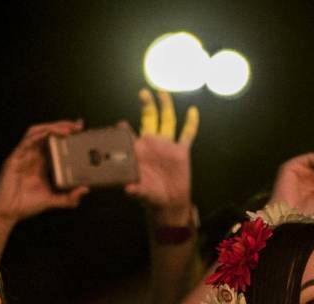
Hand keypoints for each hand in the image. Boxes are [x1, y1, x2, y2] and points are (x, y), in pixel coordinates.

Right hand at [0, 120, 88, 224]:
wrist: (7, 212)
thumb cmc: (26, 204)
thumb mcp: (52, 200)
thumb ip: (69, 197)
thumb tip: (85, 189)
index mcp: (42, 162)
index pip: (54, 141)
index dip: (66, 133)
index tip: (81, 128)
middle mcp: (32, 155)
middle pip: (46, 132)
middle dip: (62, 125)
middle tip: (78, 126)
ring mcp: (23, 155)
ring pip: (36, 132)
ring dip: (51, 127)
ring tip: (66, 128)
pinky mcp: (14, 159)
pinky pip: (26, 142)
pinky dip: (37, 136)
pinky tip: (48, 134)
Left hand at [123, 89, 198, 217]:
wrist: (169, 202)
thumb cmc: (150, 196)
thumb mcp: (141, 193)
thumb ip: (135, 190)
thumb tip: (128, 190)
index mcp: (139, 151)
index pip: (130, 135)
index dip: (125, 129)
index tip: (121, 125)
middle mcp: (152, 144)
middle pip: (150, 118)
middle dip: (147, 105)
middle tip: (143, 92)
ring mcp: (167, 145)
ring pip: (167, 120)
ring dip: (165, 106)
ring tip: (162, 92)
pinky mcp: (181, 151)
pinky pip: (187, 134)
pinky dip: (191, 123)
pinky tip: (192, 111)